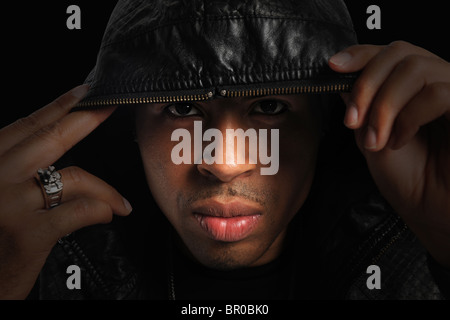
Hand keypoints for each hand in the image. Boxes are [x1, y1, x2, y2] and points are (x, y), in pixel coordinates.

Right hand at [0, 85, 131, 298]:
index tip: (85, 91)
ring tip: (120, 203)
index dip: (59, 106)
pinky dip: (101, 209)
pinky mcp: (28, 233)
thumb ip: (17, 170)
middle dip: (86, 118)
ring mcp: (9, 203)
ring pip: (74, 177)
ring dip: (106, 189)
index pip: (26, 126)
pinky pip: (80, 210)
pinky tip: (108, 215)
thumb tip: (55, 152)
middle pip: (50, 138)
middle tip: (110, 107)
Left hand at [329, 41, 449, 266]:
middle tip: (352, 120)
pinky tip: (399, 140)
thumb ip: (360, 108)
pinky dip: (409, 116)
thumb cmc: (407, 179)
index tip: (334, 67)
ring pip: (416, 68)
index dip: (360, 54)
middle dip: (366, 84)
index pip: (389, 53)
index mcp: (413, 87)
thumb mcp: (371, 138)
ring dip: (384, 105)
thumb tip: (343, 79)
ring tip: (376, 139)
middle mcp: (438, 82)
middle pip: (400, 52)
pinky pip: (439, 93)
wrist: (432, 212)